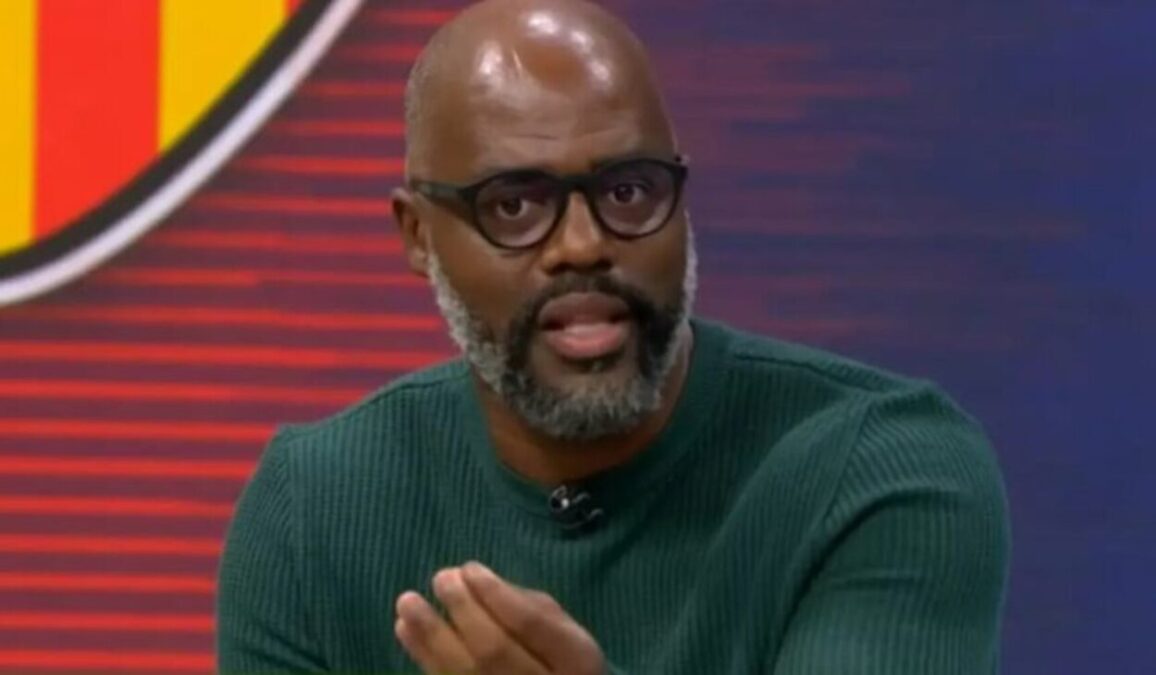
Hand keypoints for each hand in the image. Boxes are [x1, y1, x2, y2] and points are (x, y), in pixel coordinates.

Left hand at [394, 561, 605, 674]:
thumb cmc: (560, 659)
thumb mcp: (564, 629)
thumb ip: (531, 606)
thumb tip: (481, 582)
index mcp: (577, 661)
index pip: (530, 625)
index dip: (495, 594)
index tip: (469, 567)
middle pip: (494, 650)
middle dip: (462, 610)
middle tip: (441, 577)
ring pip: (466, 673)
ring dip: (430, 636)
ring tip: (408, 602)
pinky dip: (424, 658)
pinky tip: (406, 631)